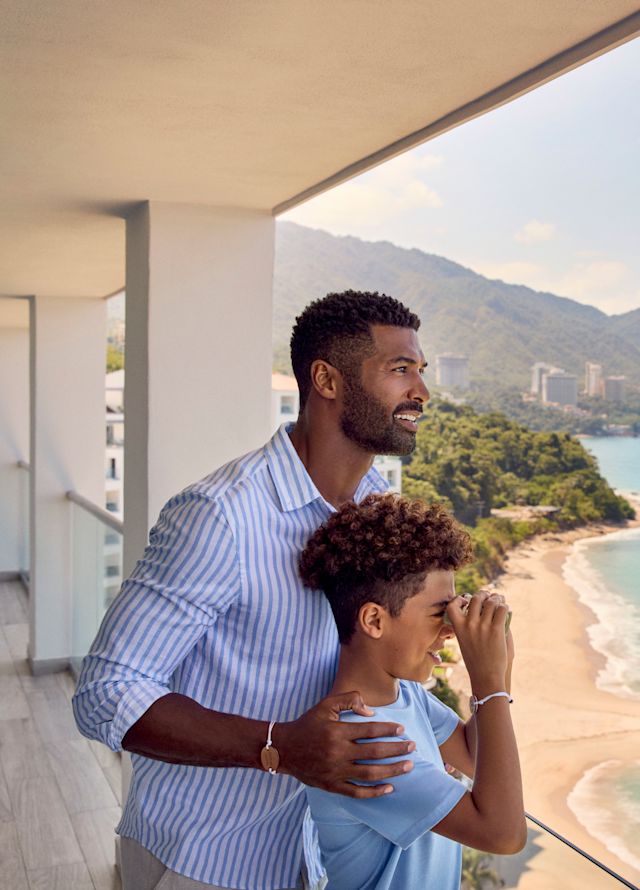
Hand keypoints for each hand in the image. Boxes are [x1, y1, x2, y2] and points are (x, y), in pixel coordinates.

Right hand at [274, 691, 414, 797]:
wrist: (284, 749)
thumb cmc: (307, 724)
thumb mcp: (325, 705)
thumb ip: (348, 700)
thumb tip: (371, 711)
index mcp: (337, 732)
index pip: (369, 730)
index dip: (387, 729)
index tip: (401, 729)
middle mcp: (338, 753)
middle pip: (374, 753)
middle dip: (397, 750)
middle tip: (412, 747)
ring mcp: (335, 771)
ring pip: (370, 774)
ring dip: (392, 770)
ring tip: (408, 766)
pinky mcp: (332, 786)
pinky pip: (357, 792)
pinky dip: (374, 792)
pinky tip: (389, 788)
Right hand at [446, 591, 509, 697]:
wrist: (486, 676)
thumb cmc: (475, 661)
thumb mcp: (463, 642)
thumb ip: (466, 627)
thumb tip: (476, 612)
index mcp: (458, 627)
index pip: (452, 605)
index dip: (459, 599)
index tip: (466, 599)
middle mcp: (469, 624)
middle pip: (476, 598)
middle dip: (484, 594)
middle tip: (489, 596)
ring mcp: (483, 626)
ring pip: (491, 602)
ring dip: (497, 598)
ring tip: (500, 600)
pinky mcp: (497, 630)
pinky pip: (502, 610)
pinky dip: (504, 606)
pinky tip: (506, 609)